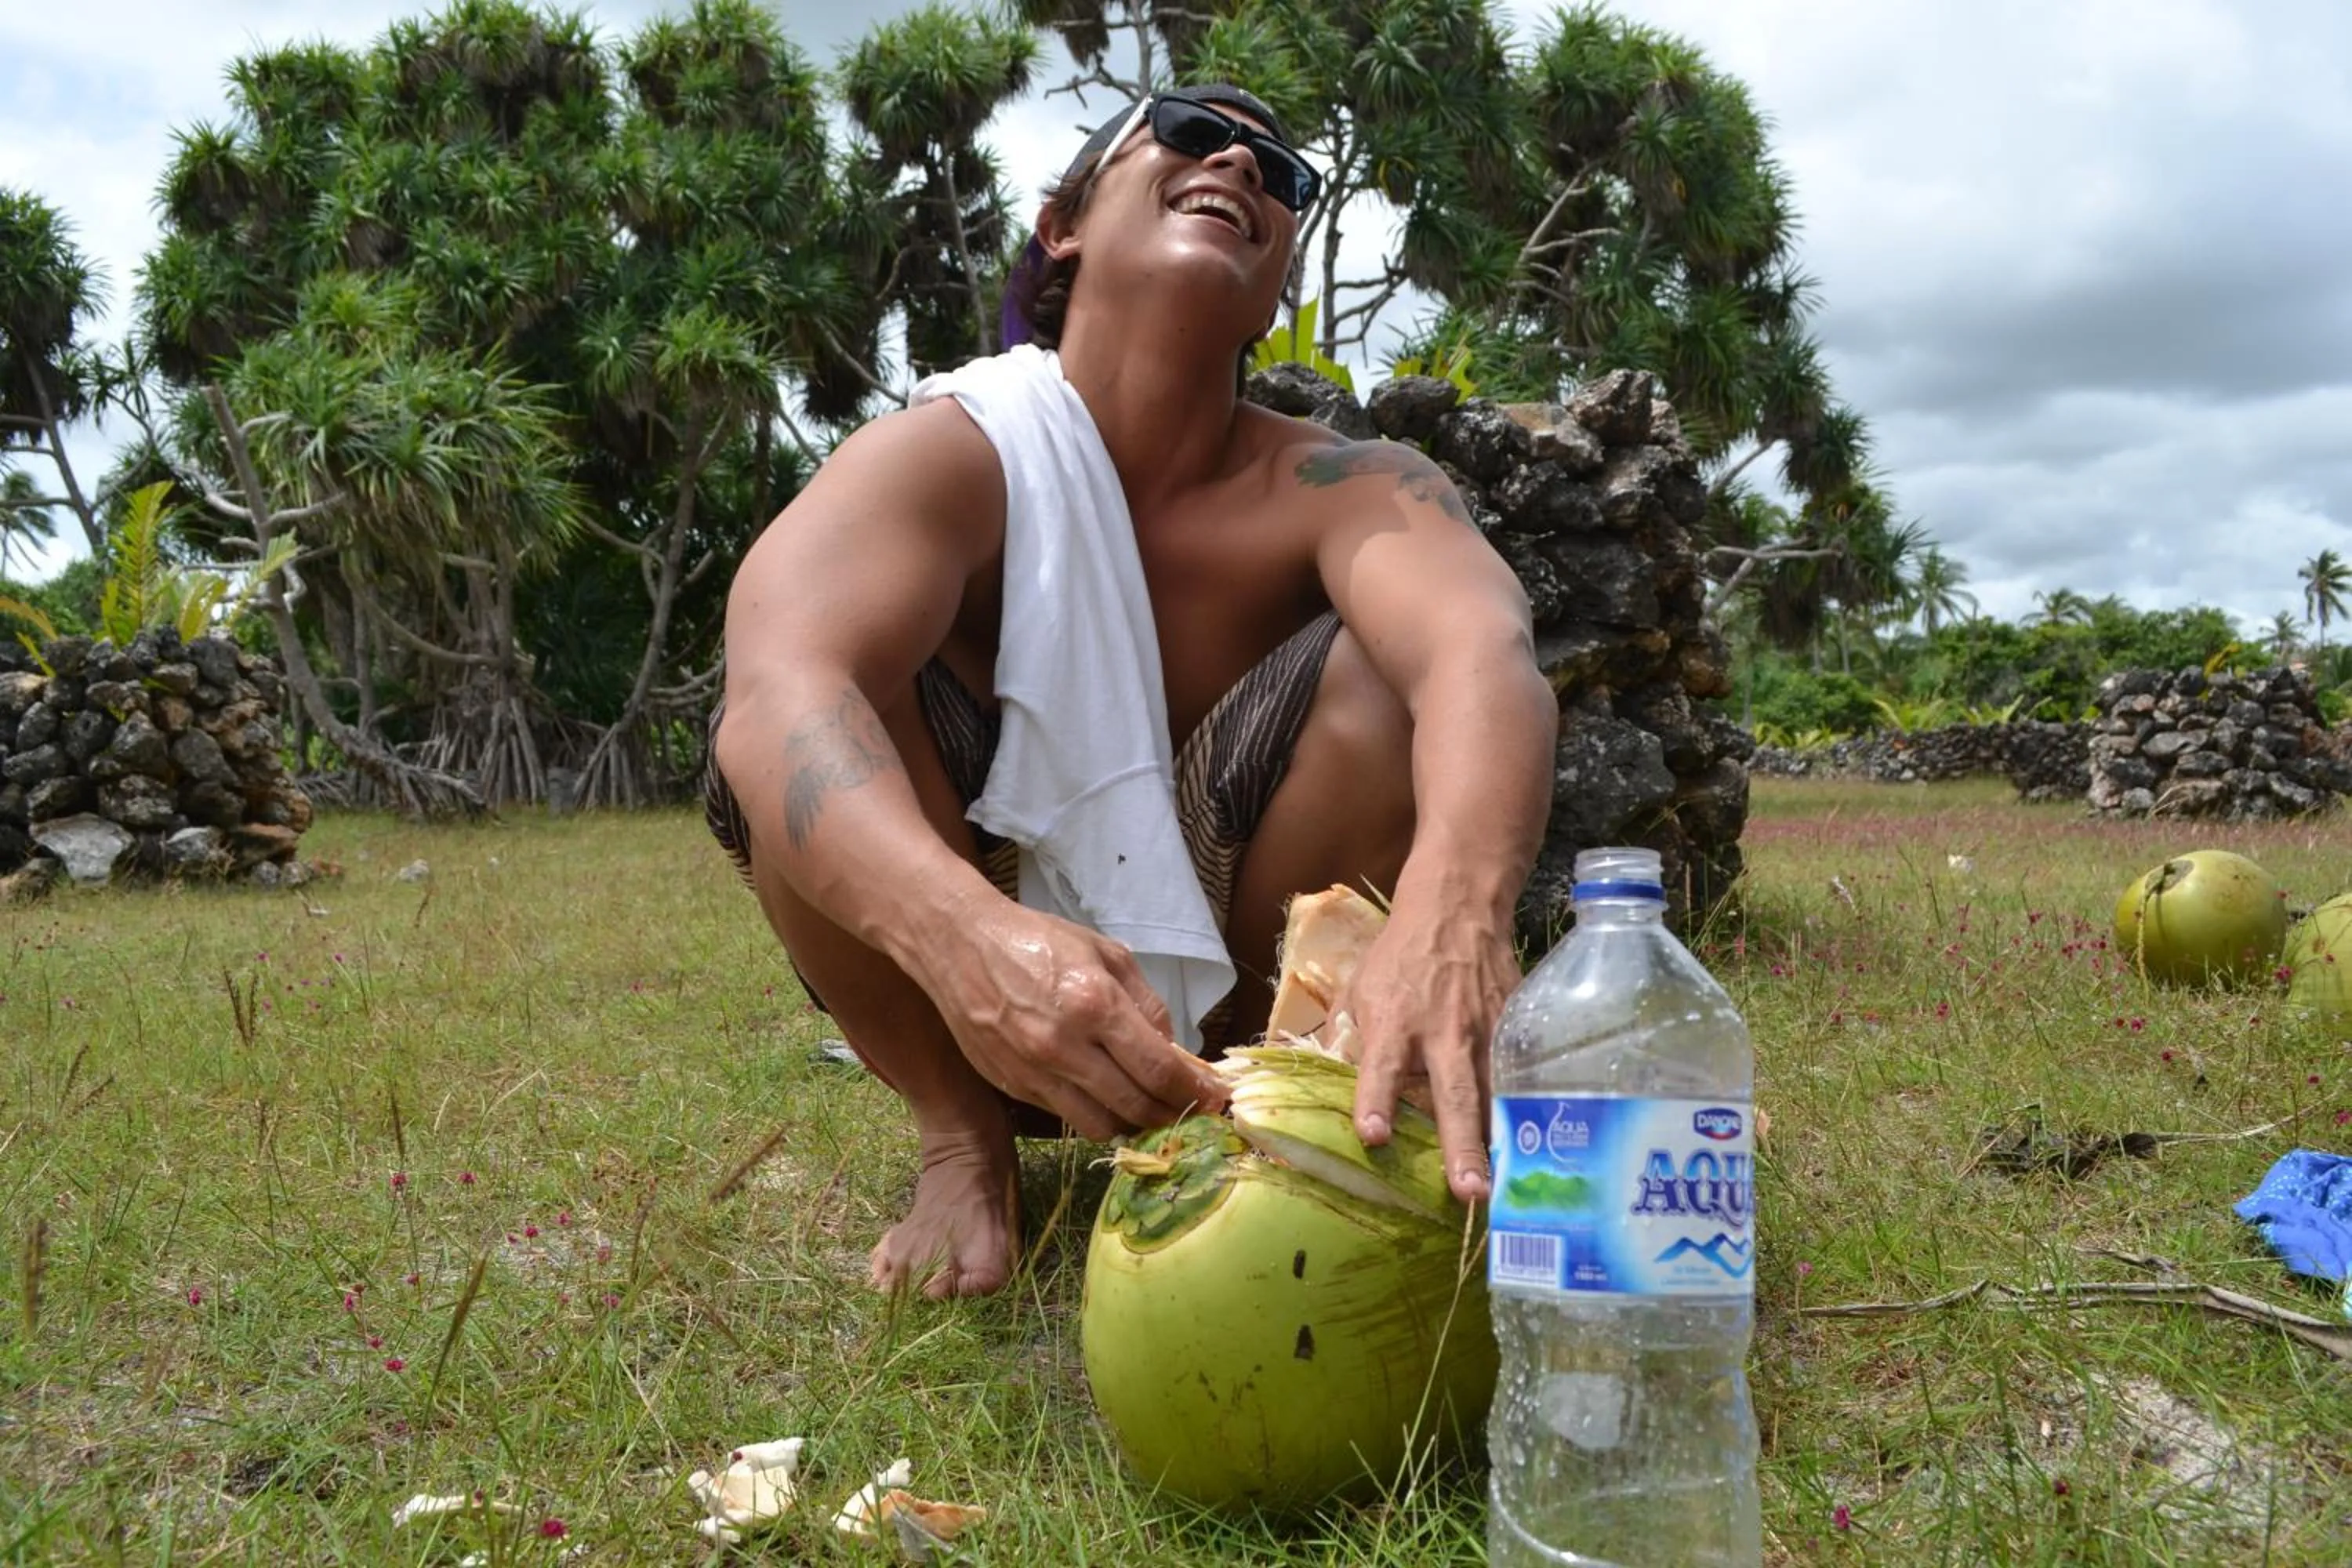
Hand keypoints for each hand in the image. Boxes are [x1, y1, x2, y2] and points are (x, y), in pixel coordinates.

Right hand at [911, 896, 1229, 1141]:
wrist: (959, 945)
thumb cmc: (1039, 941)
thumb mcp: (1105, 953)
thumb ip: (1146, 1004)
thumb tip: (1175, 1051)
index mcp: (1094, 1004)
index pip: (1159, 1069)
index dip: (1195, 1091)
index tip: (1216, 1099)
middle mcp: (1064, 1046)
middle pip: (1134, 1106)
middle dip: (1172, 1115)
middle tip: (1191, 1113)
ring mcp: (1034, 1072)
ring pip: (1100, 1125)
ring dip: (1133, 1125)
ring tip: (1150, 1112)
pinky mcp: (1012, 1086)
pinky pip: (1065, 1116)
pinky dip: (1093, 1114)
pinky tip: (1106, 1100)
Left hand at [1334, 898, 1519, 1203]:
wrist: (1457, 910)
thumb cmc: (1399, 957)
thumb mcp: (1360, 989)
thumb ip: (1350, 1039)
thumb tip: (1331, 1084)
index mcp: (1394, 1021)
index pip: (1381, 1067)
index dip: (1376, 1101)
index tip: (1374, 1135)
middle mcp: (1442, 1031)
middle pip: (1453, 1094)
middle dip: (1461, 1145)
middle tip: (1468, 1192)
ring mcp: (1486, 1032)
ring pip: (1495, 1094)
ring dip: (1499, 1142)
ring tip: (1504, 1188)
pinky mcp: (1515, 1028)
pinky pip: (1519, 1076)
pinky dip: (1523, 1111)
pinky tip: (1533, 1148)